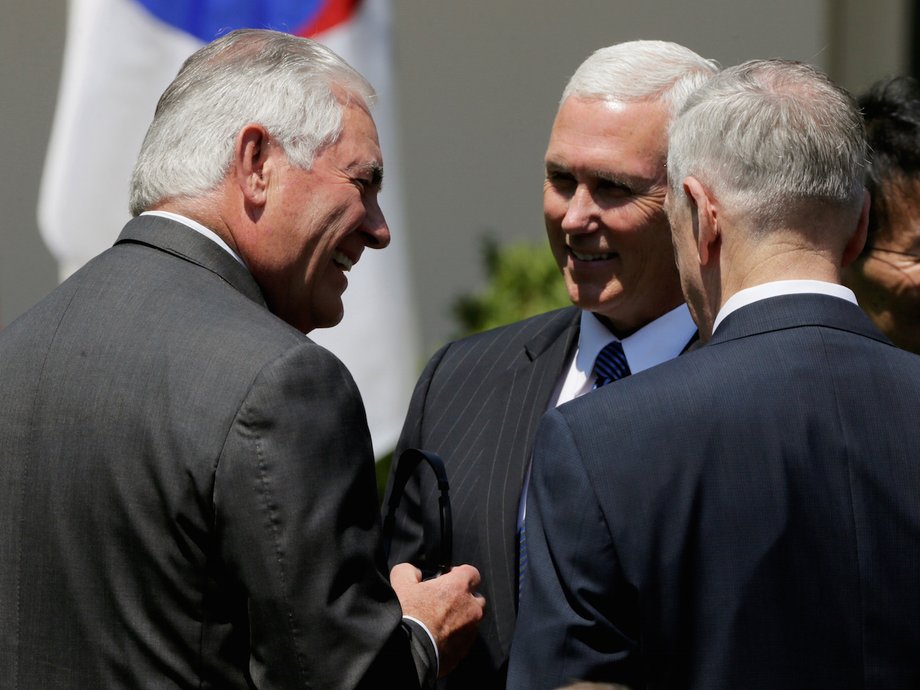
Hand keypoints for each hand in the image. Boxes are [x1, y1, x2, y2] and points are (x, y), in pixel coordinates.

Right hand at [390, 562, 484, 676]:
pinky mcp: (465, 649)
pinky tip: (440, 637)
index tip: (447, 579)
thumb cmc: (408, 615)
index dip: (459, 573)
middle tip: (445, 602)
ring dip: (462, 618)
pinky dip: (457, 636)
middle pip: (476, 598)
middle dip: (465, 598)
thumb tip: (415, 573)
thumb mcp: (401, 583)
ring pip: (473, 620)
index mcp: (459, 587)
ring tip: (442, 622)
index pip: (472, 573)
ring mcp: (471, 630)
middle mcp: (471, 607)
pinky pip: (466, 639)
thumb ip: (409, 570)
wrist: (409, 652)